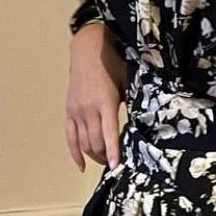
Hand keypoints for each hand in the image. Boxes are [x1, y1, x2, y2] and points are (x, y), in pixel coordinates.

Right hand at [65, 21, 125, 169]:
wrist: (87, 49)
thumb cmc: (110, 64)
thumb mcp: (126, 81)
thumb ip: (133, 102)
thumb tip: (146, 120)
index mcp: (105, 102)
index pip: (108, 134)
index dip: (113, 152)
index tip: (116, 166)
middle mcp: (89, 109)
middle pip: (95, 143)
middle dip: (105, 157)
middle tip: (115, 162)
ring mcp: (77, 111)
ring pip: (83, 143)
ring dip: (94, 155)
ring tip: (105, 160)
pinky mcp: (69, 111)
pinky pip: (70, 137)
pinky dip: (75, 153)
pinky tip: (82, 165)